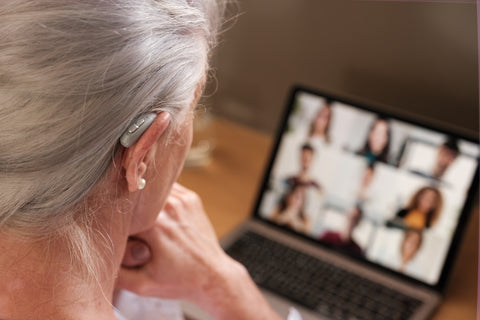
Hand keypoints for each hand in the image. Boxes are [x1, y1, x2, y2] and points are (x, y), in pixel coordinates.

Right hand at [116, 183, 230, 298]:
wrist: (213, 276)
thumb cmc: (178, 282)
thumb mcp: (141, 285)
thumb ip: (114, 270)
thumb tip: (95, 253)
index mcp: (154, 227)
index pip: (120, 215)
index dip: (116, 226)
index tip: (122, 237)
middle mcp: (168, 208)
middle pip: (135, 201)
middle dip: (130, 214)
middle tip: (135, 232)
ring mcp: (182, 200)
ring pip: (150, 191)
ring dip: (144, 203)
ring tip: (148, 223)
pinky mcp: (191, 198)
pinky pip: (167, 189)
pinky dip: (159, 198)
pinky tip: (159, 214)